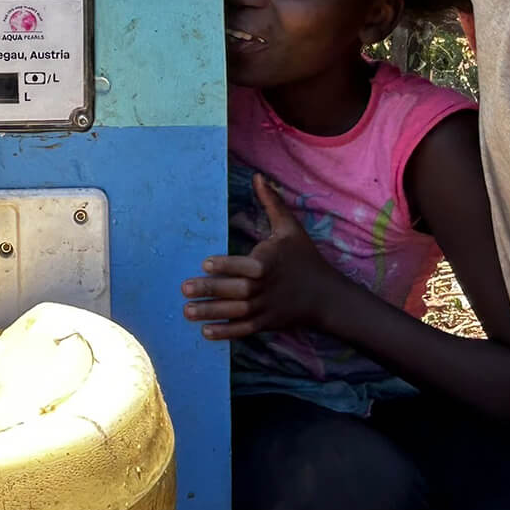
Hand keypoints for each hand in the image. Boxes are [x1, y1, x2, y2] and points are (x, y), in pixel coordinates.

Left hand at [181, 173, 337, 340]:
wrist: (325, 295)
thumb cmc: (304, 257)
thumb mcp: (290, 228)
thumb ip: (272, 203)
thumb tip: (258, 177)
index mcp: (269, 263)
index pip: (244, 266)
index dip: (225, 265)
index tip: (205, 263)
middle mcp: (265, 288)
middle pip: (236, 291)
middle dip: (210, 290)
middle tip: (184, 288)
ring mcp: (265, 309)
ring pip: (235, 312)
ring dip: (211, 312)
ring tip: (186, 311)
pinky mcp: (265, 324)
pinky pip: (243, 330)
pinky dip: (226, 332)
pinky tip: (206, 331)